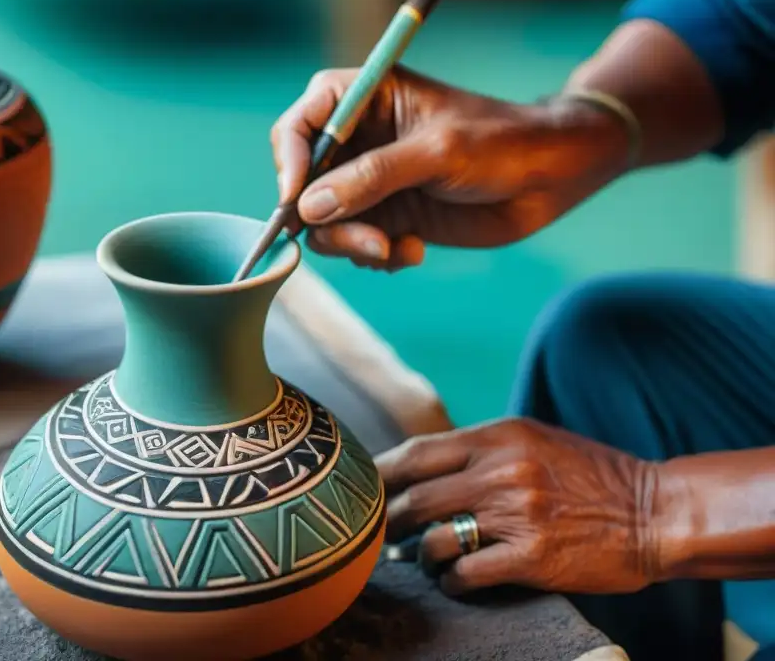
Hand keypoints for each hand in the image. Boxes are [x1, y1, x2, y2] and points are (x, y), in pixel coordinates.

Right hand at [270, 66, 629, 269]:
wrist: (549, 177)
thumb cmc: (499, 142)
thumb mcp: (436, 152)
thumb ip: (372, 177)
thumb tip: (309, 208)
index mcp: (363, 99)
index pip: (298, 125)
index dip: (289, 163)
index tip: (296, 203)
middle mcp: (357, 140)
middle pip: (303, 183)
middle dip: (326, 219)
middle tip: (367, 243)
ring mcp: (369, 181)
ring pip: (325, 222)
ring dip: (353, 244)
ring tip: (394, 252)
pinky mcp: (386, 215)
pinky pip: (353, 244)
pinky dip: (375, 256)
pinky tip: (413, 253)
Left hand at [375, 417, 659, 594]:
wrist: (654, 511)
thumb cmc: (590, 474)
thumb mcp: (533, 440)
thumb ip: (480, 449)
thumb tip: (421, 466)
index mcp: (499, 437)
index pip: (418, 453)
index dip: (382, 474)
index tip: (364, 489)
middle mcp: (502, 471)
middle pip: (417, 498)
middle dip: (391, 520)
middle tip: (382, 534)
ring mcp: (517, 515)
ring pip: (435, 539)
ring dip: (420, 554)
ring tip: (423, 559)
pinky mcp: (533, 558)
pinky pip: (467, 574)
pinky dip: (451, 581)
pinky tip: (455, 582)